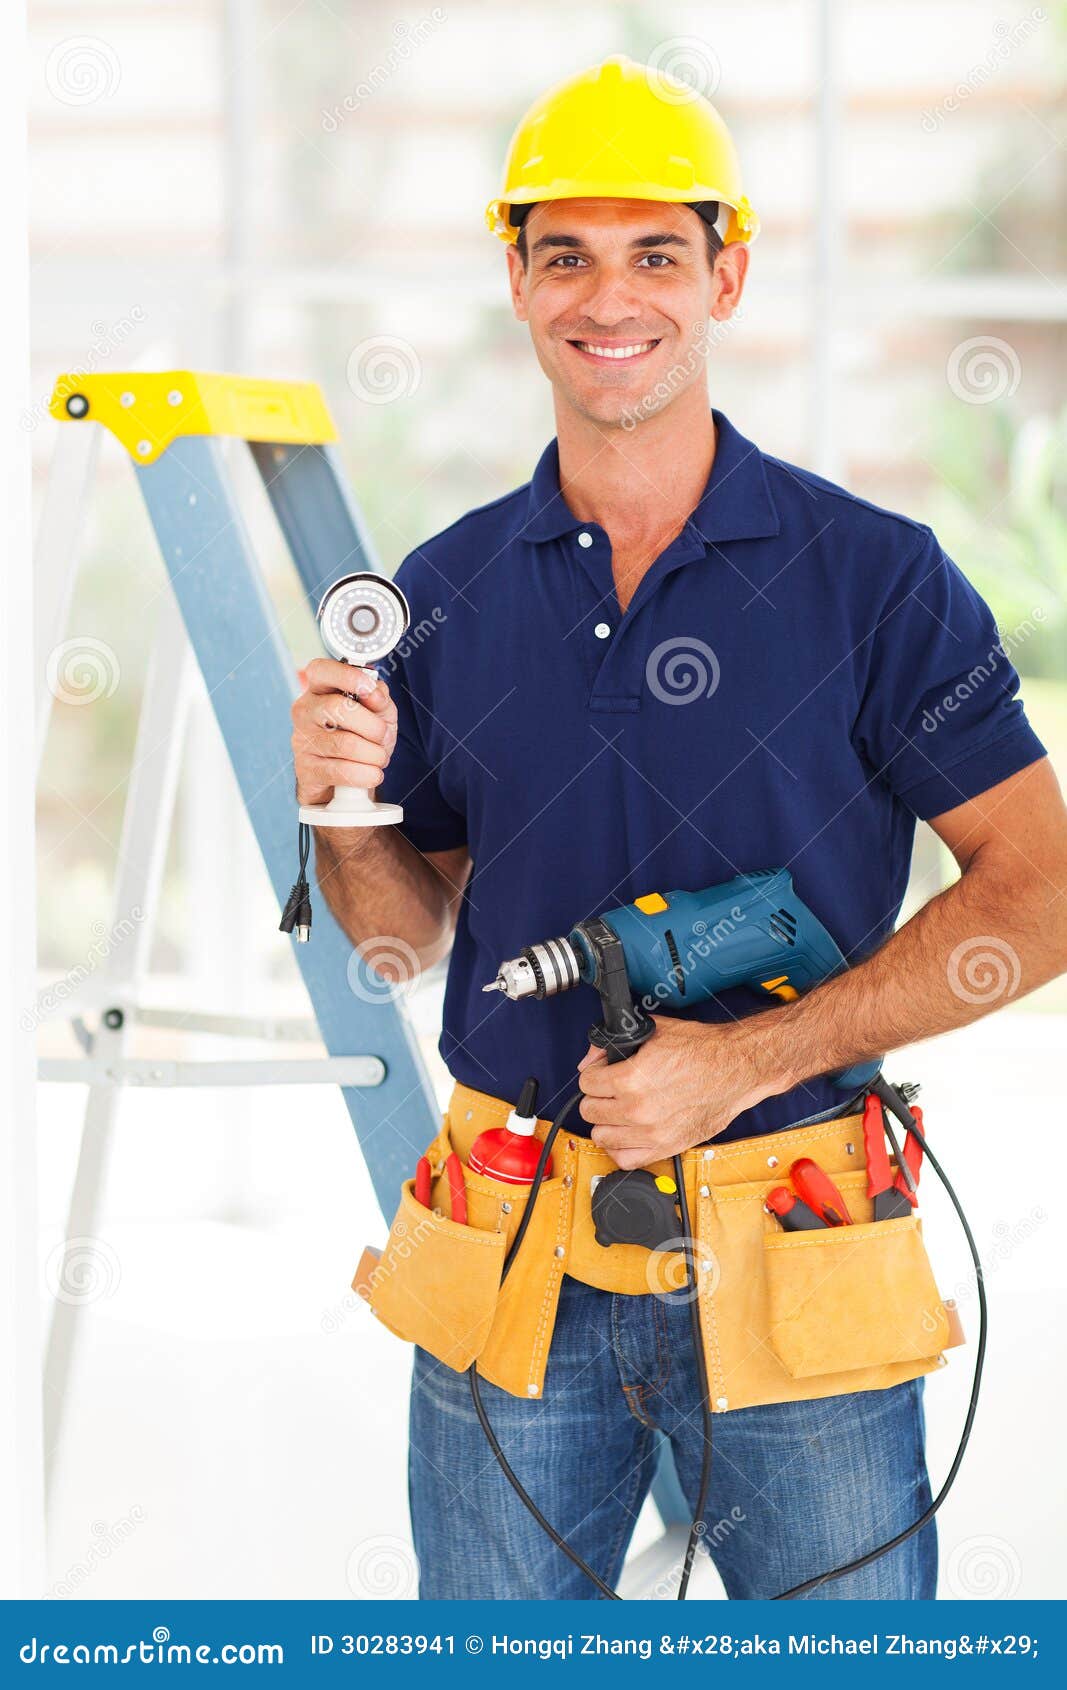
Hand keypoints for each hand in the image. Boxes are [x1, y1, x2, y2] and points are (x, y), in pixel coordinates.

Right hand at [291, 659, 397, 806]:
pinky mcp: (306, 769)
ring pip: (345, 744)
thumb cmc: (360, 737)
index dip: (348, 676)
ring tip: (379, 757)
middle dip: (372, 725)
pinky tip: (372, 773)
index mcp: (320, 689)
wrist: (342, 780)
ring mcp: (302, 740)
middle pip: (336, 707)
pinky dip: (366, 774)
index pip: (321, 670)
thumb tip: (375, 693)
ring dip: (374, 754)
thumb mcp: (378, 713)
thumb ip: (379, 697)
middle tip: (383, 736)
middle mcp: (305, 711)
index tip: (370, 690)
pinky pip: (341, 771)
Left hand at [576, 1015, 781, 1167]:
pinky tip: (626, 1134)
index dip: (594, 1073)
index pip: (586, 1082)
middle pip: (590, 1110)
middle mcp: (638, 1109)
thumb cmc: (703, 1050)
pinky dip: (620, 1148)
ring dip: (606, 1123)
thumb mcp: (654, 1032)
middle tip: (610, 1090)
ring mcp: (651, 1132)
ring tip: (619, 1111)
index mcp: (632, 1078)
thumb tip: (590, 1058)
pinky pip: (625, 1159)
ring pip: (601, 1136)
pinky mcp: (666, 1147)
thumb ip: (614, 1044)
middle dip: (597, 1097)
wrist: (736, 1069)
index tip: (603, 1073)